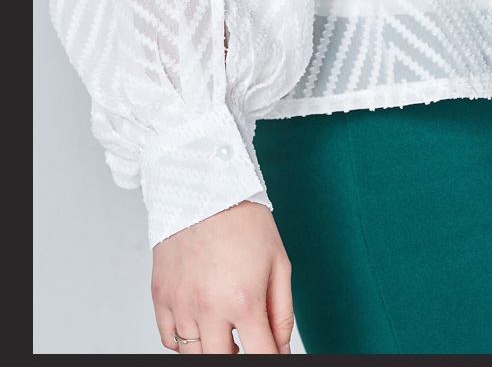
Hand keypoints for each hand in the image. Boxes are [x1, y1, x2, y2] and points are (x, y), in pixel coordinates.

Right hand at [151, 201, 293, 353]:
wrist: (206, 190)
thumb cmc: (246, 224)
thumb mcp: (279, 266)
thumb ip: (282, 314)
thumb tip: (282, 349)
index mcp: (244, 301)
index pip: (260, 354)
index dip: (271, 359)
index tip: (273, 355)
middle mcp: (207, 307)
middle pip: (221, 360)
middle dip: (239, 355)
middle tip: (248, 341)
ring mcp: (180, 303)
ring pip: (192, 353)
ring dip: (212, 347)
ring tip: (226, 327)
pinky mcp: (160, 294)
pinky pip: (169, 338)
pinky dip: (186, 340)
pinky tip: (202, 323)